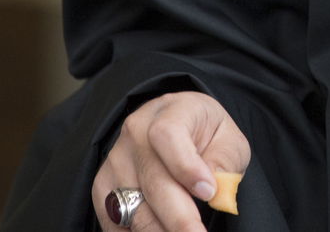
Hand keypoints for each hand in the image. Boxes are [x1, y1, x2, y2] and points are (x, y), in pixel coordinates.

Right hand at [92, 91, 250, 230]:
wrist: (176, 128)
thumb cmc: (206, 135)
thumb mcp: (227, 139)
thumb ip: (224, 162)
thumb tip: (216, 194)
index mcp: (171, 111)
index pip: (168, 135)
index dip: (186, 166)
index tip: (208, 192)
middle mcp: (135, 133)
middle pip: (152, 180)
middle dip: (178, 218)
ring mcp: (115, 161)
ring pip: (132, 207)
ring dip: (158, 230)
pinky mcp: (102, 187)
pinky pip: (114, 221)